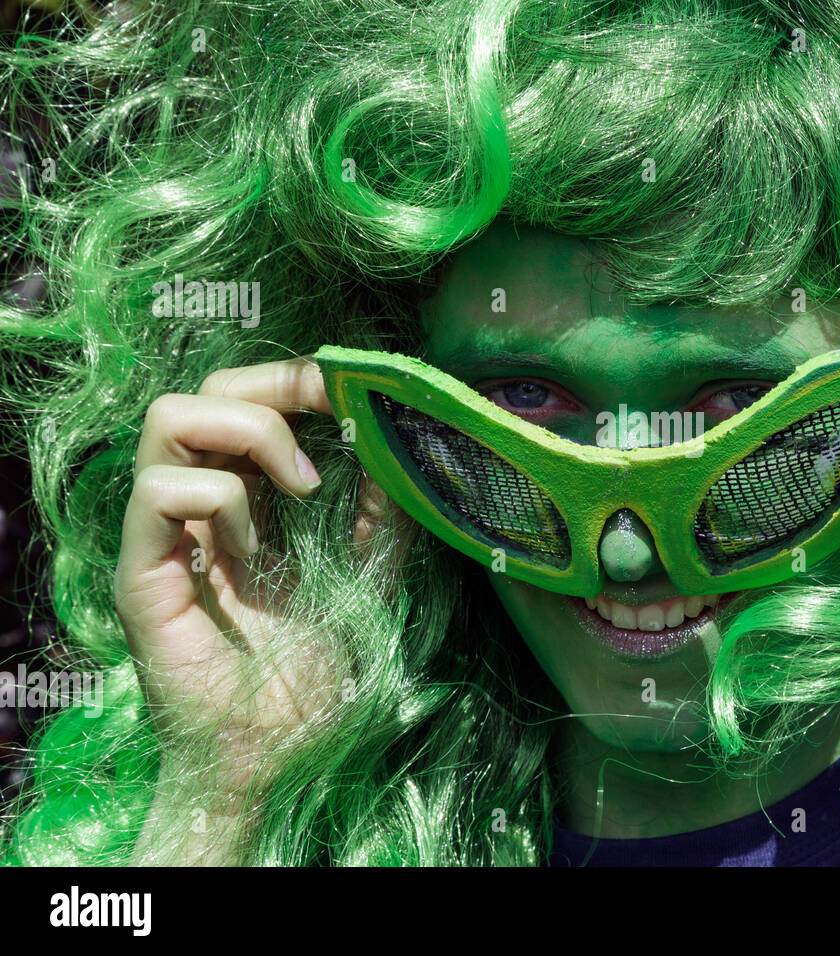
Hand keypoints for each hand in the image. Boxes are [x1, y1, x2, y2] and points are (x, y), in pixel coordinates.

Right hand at [113, 356, 394, 810]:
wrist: (276, 752)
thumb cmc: (315, 668)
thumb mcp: (370, 569)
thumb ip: (384, 507)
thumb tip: (402, 435)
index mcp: (244, 496)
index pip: (244, 398)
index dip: (295, 378)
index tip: (349, 391)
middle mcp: (196, 503)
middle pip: (201, 390)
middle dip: (271, 391)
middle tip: (326, 441)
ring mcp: (163, 533)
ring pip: (166, 418)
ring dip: (249, 437)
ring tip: (299, 491)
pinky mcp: (143, 571)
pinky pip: (159, 491)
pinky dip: (220, 501)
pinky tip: (254, 552)